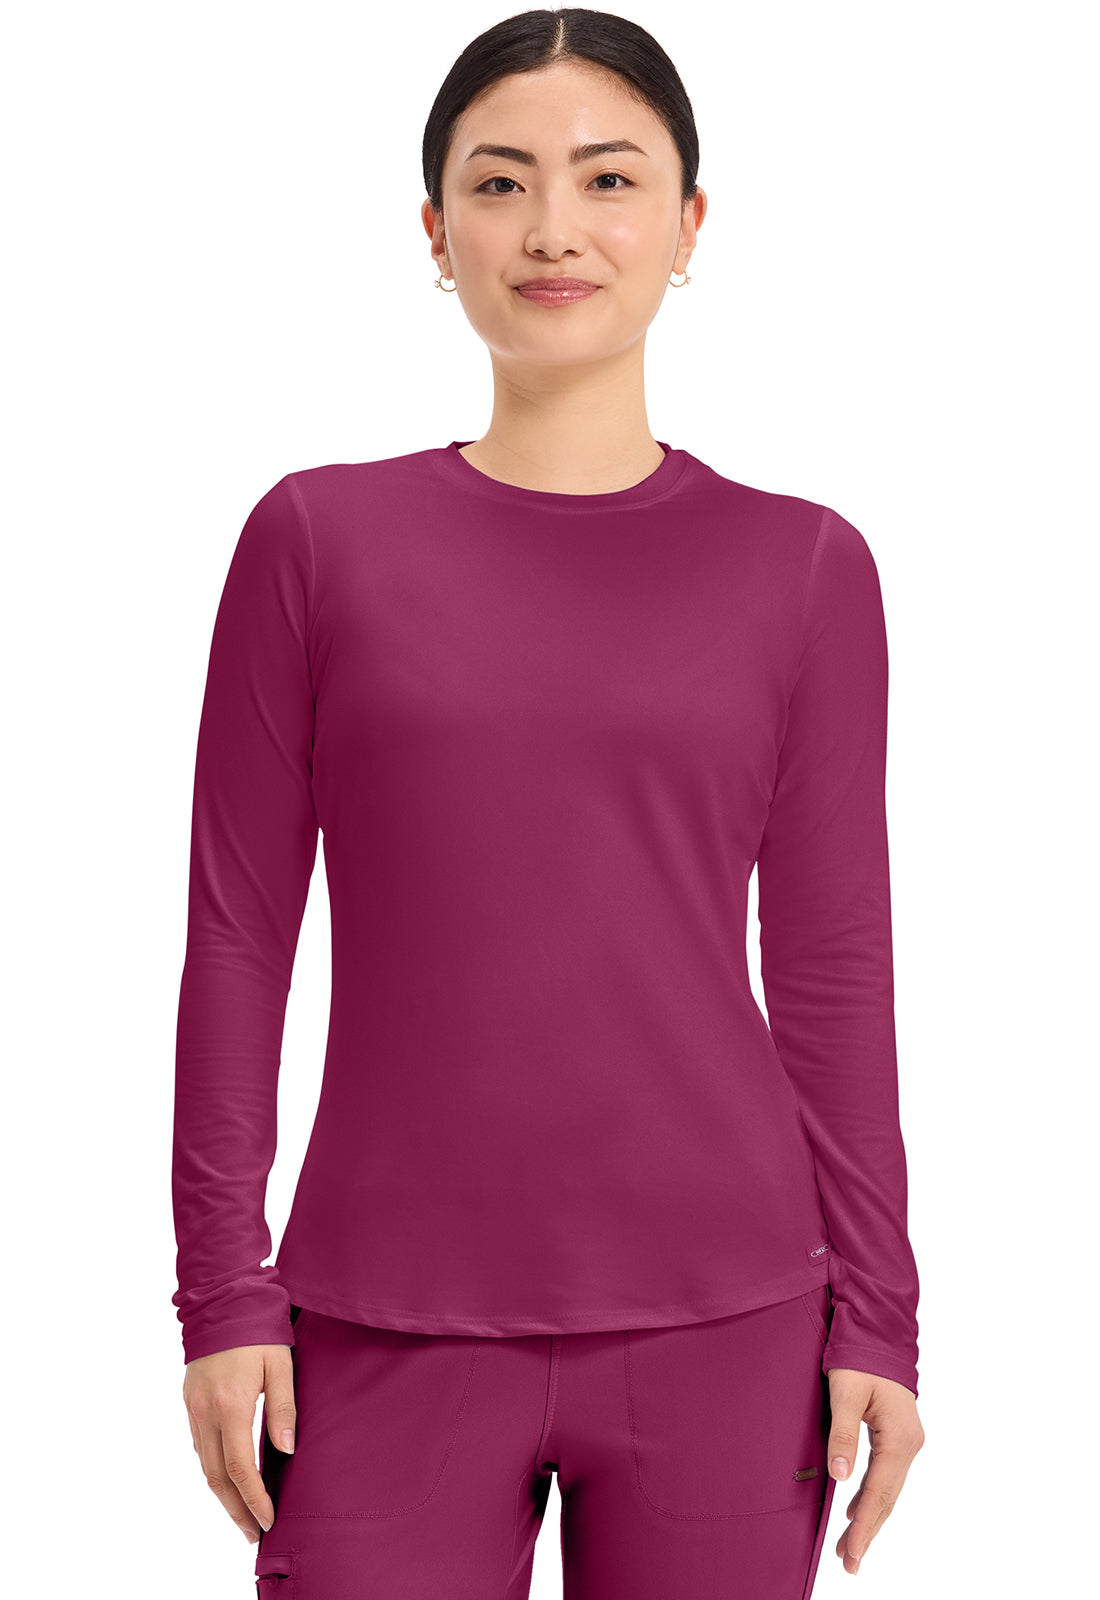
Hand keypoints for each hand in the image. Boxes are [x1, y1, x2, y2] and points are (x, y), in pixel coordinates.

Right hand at [182, 1343, 297, 1542]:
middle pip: (216, 1477)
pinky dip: (212, 1468)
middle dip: (235, 1509)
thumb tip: (286, 1450)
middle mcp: (206, 1412)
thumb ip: (284, 1408)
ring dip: (222, 1493)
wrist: (222, 1298)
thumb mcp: (280, 1364)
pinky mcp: (189, 1400)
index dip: (253, 1499)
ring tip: (242, 1514)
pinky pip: (199, 1445)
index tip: (268, 1520)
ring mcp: (193, 1407)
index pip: (239, 1468)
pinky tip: (226, 1477)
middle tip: (253, 1532)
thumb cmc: (257, 1328)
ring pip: (204, 1464)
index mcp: (230, 1405)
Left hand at [826, 1368, 924, 1574]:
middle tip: (849, 1564)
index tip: (852, 1553)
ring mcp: (906, 1442)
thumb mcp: (845, 1392)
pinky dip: (872, 1497)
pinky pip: (886, 1476)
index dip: (864, 1525)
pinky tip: (857, 1511)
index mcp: (900, 1438)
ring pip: (887, 1490)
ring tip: (849, 1547)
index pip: (880, 1492)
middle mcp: (909, 1445)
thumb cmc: (861, 1357)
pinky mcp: (897, 1437)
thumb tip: (840, 1477)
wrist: (878, 1331)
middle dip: (867, 1532)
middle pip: (887, 1498)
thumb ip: (843, 1434)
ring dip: (869, 1518)